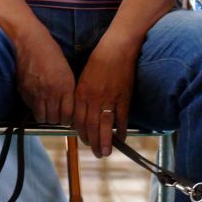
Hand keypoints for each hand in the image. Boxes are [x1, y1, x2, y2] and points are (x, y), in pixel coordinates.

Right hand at [15, 32, 75, 124]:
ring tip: (47, 111)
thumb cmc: (49, 52)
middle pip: (55, 119)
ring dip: (45, 117)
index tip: (67, 117)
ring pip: (42, 118)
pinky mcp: (24, 92)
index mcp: (65, 86)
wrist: (29, 42)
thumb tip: (69, 106)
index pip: (68, 115)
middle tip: (57, 114)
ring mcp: (37, 94)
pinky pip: (31, 108)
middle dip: (57, 119)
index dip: (68, 119)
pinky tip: (38, 101)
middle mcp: (51, 93)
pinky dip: (35, 108)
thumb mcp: (67, 71)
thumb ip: (68, 90)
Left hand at [74, 37, 137, 156]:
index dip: (81, 133)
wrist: (117, 47)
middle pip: (91, 126)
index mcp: (82, 92)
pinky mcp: (123, 97)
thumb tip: (84, 111)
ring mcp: (108, 99)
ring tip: (106, 153)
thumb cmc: (100, 59)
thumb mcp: (86, 76)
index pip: (78, 119)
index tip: (85, 142)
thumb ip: (83, 94)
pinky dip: (122, 130)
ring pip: (105, 125)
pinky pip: (121, 118)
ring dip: (105, 141)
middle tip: (96, 154)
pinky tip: (122, 138)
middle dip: (92, 142)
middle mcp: (93, 98)